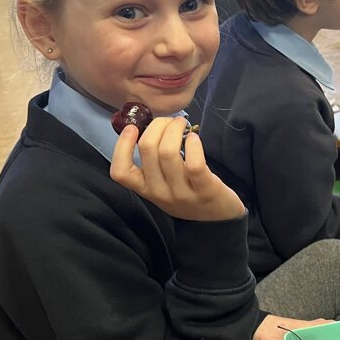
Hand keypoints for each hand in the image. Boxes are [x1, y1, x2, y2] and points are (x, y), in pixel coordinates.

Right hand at [110, 116, 244, 220]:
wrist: (218, 218)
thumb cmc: (188, 193)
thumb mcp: (163, 184)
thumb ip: (152, 163)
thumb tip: (148, 127)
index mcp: (146, 190)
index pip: (120, 172)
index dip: (121, 146)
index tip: (132, 127)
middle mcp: (160, 193)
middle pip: (147, 149)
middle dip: (157, 125)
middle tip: (169, 121)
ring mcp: (182, 193)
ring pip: (167, 152)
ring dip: (175, 129)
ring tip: (182, 124)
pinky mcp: (205, 190)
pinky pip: (193, 162)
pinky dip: (193, 143)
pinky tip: (194, 138)